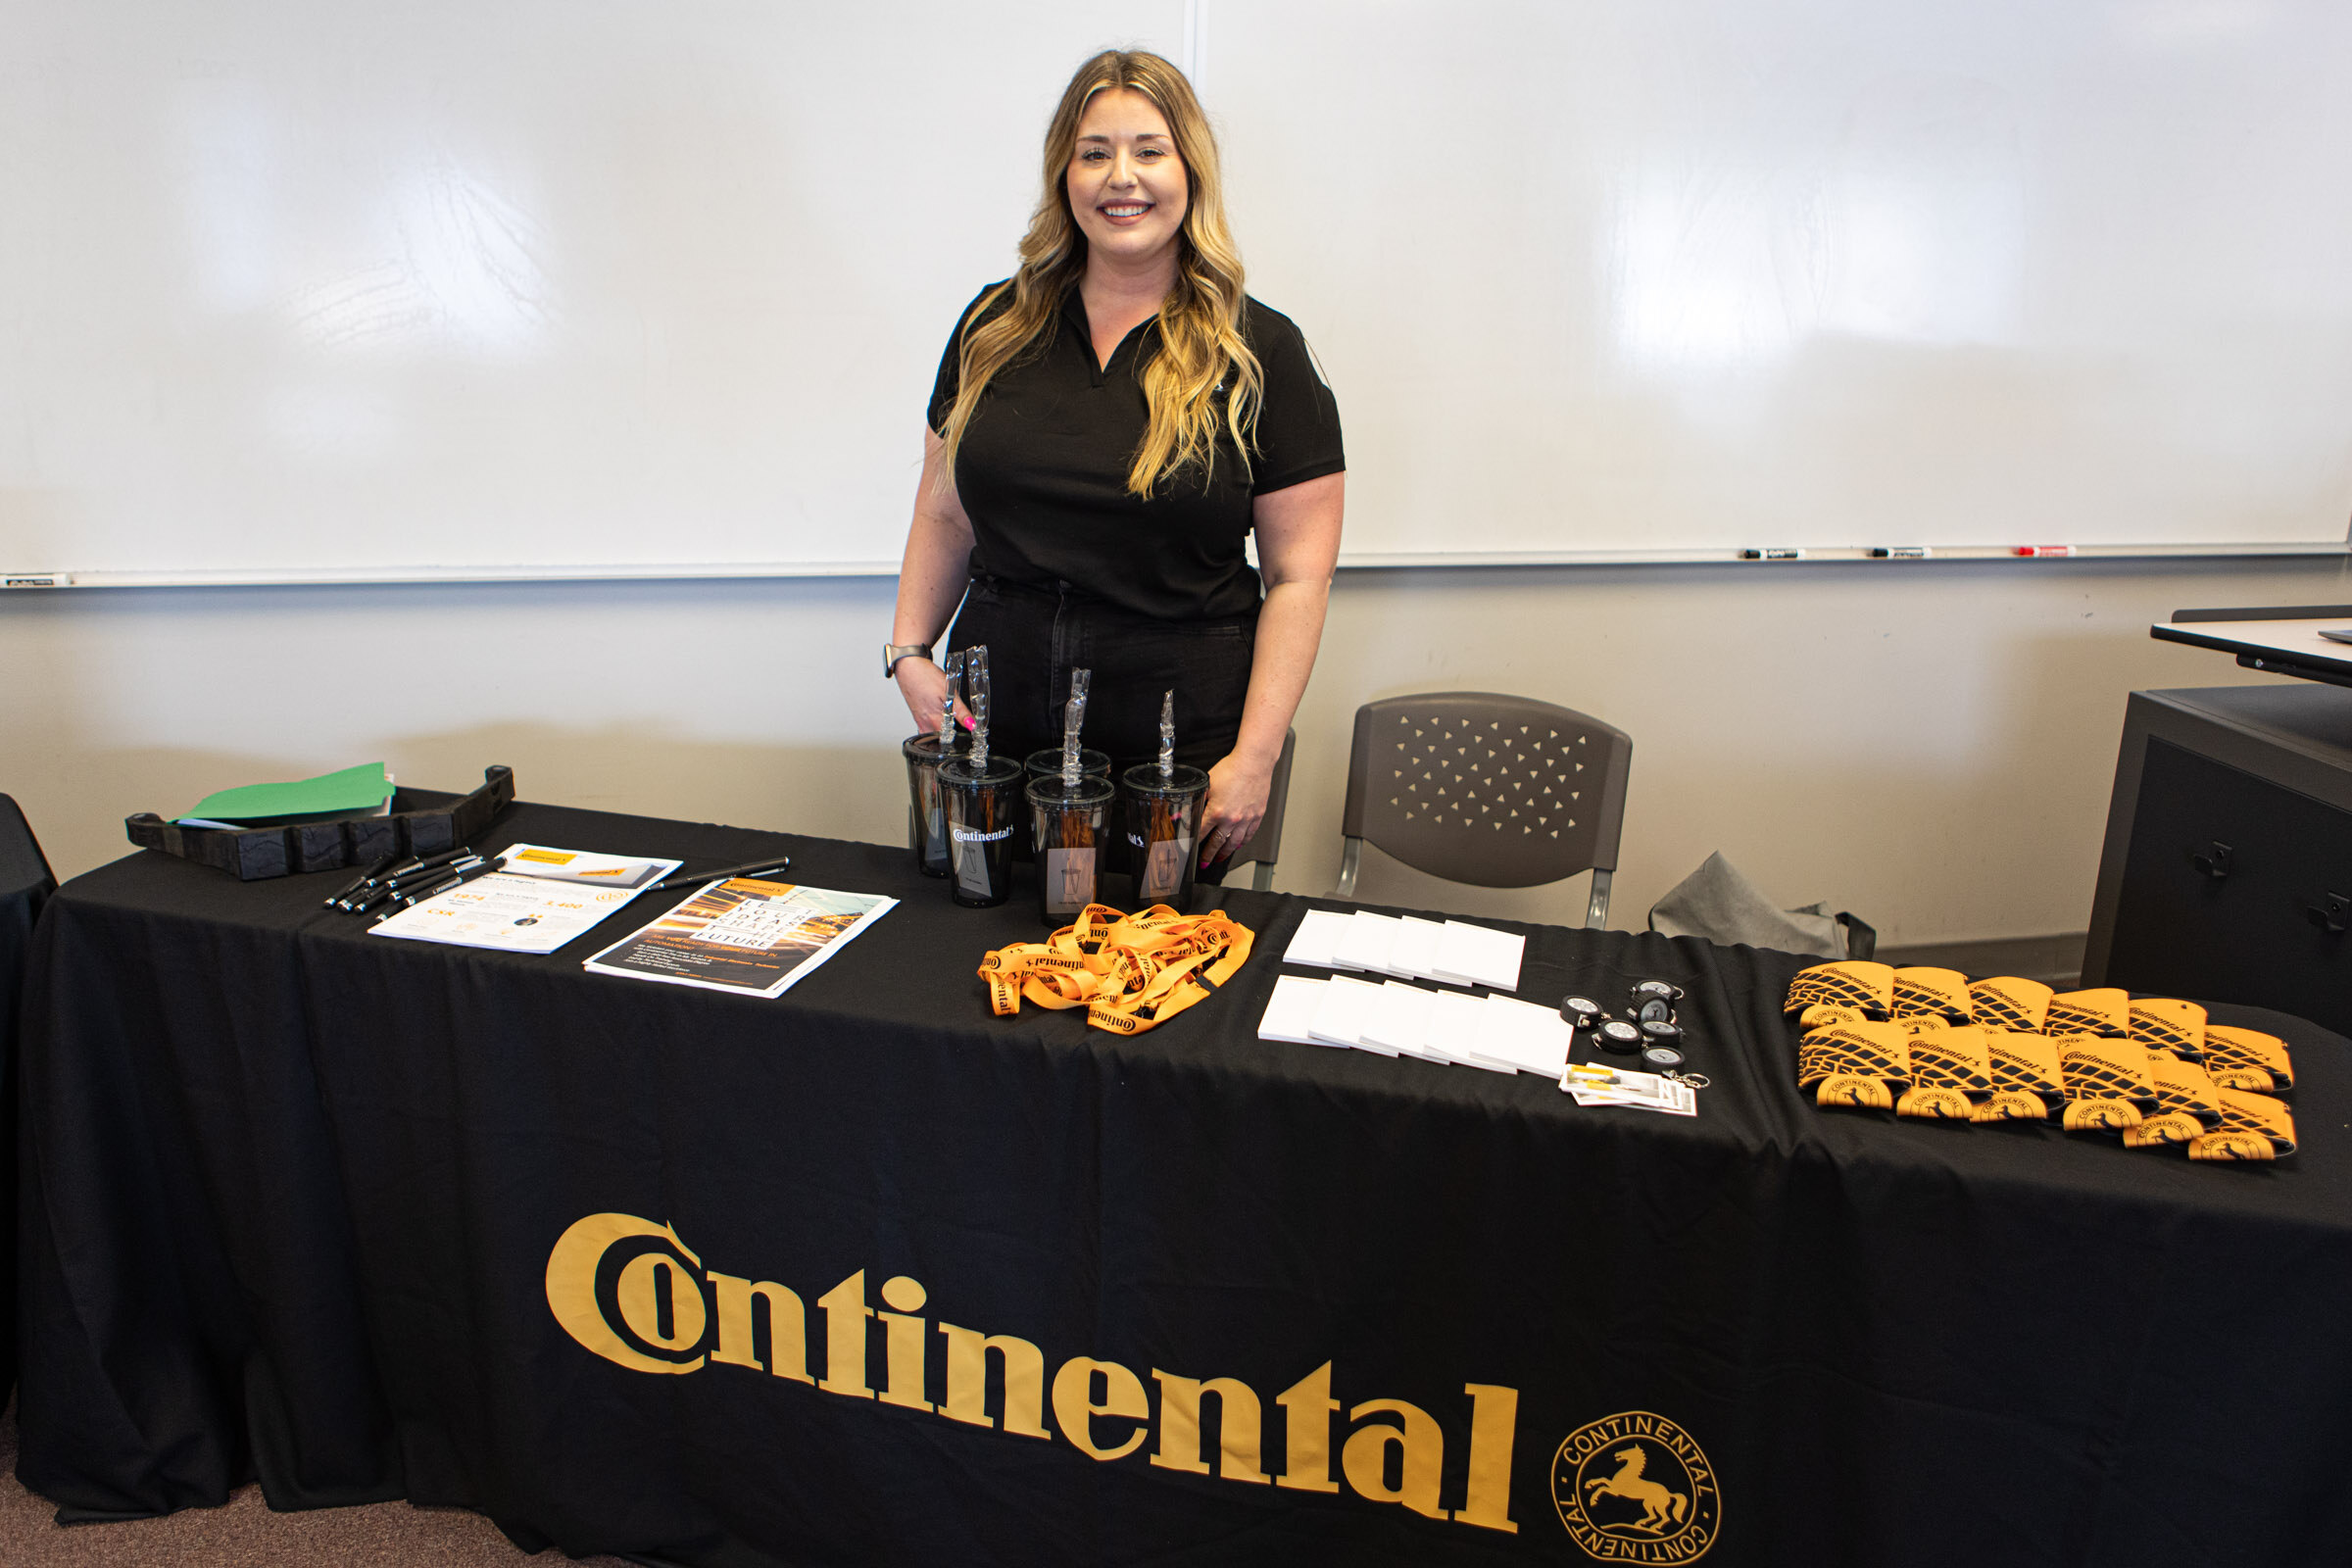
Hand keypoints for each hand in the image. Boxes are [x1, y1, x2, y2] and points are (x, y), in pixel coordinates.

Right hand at [893, 657, 971, 736]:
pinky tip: (939, 721)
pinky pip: (926, 729)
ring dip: (943, 733)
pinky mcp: (917, 717)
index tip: (969, 735)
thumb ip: (961, 711)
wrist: (908, 666)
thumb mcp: (949, 692)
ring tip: (951, 724)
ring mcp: (919, 721)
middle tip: (961, 729)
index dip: (961, 739)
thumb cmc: (926, 676)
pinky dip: (934, 729)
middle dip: (952, 738)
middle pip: (941, 739)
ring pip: (933, 735)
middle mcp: (925, 723)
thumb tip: (972, 725)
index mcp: (934, 719)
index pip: (950, 739)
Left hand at [1197, 751, 1271, 868]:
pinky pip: (1249, 835)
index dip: (1194, 842)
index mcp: (1217, 811)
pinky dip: (1242, 842)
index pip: (1202, 833)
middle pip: (1217, 843)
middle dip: (1209, 855)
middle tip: (1204, 862)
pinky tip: (1238, 845)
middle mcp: (1232, 819)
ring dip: (1225, 852)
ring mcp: (1246, 819)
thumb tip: (1180, 813)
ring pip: (1234, 842)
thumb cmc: (1232, 769)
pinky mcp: (1257, 816)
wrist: (1254, 762)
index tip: (1191, 849)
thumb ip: (1195, 802)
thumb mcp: (1208, 785)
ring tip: (1220, 858)